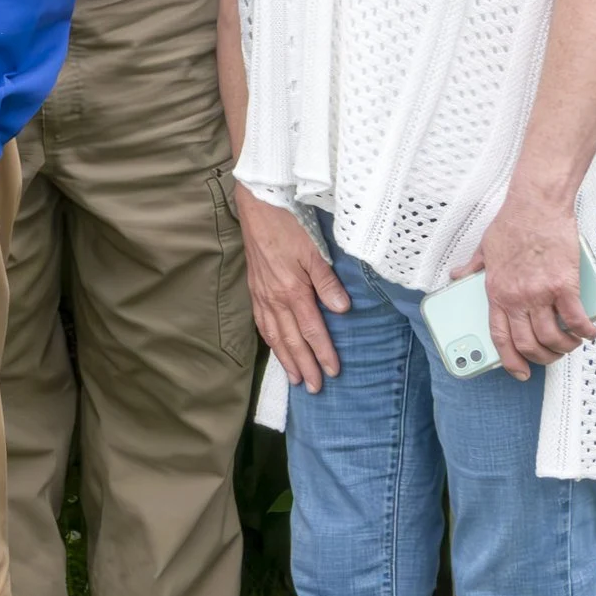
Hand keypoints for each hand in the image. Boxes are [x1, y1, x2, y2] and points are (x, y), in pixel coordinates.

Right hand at [236, 186, 347, 392]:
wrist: (257, 207)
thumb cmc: (288, 224)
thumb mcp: (314, 250)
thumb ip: (327, 282)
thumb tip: (342, 311)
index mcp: (292, 290)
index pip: (311, 330)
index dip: (322, 352)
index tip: (332, 372)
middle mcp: (274, 298)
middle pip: (291, 340)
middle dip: (304, 365)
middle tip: (314, 387)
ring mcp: (261, 295)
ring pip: (274, 335)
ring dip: (285, 359)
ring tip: (295, 378)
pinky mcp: (254, 289)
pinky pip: (261, 323)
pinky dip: (269, 340)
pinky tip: (275, 347)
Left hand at [467, 192, 593, 381]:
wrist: (535, 206)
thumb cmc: (510, 225)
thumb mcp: (483, 249)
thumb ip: (471, 268)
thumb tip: (456, 276)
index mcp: (495, 293)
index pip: (500, 337)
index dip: (510, 360)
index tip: (520, 372)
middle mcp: (516, 298)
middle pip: (528, 343)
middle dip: (543, 358)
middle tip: (552, 357)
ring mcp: (540, 293)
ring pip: (552, 337)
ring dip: (565, 347)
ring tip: (572, 344)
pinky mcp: (564, 285)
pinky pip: (575, 319)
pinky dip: (585, 331)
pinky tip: (589, 333)